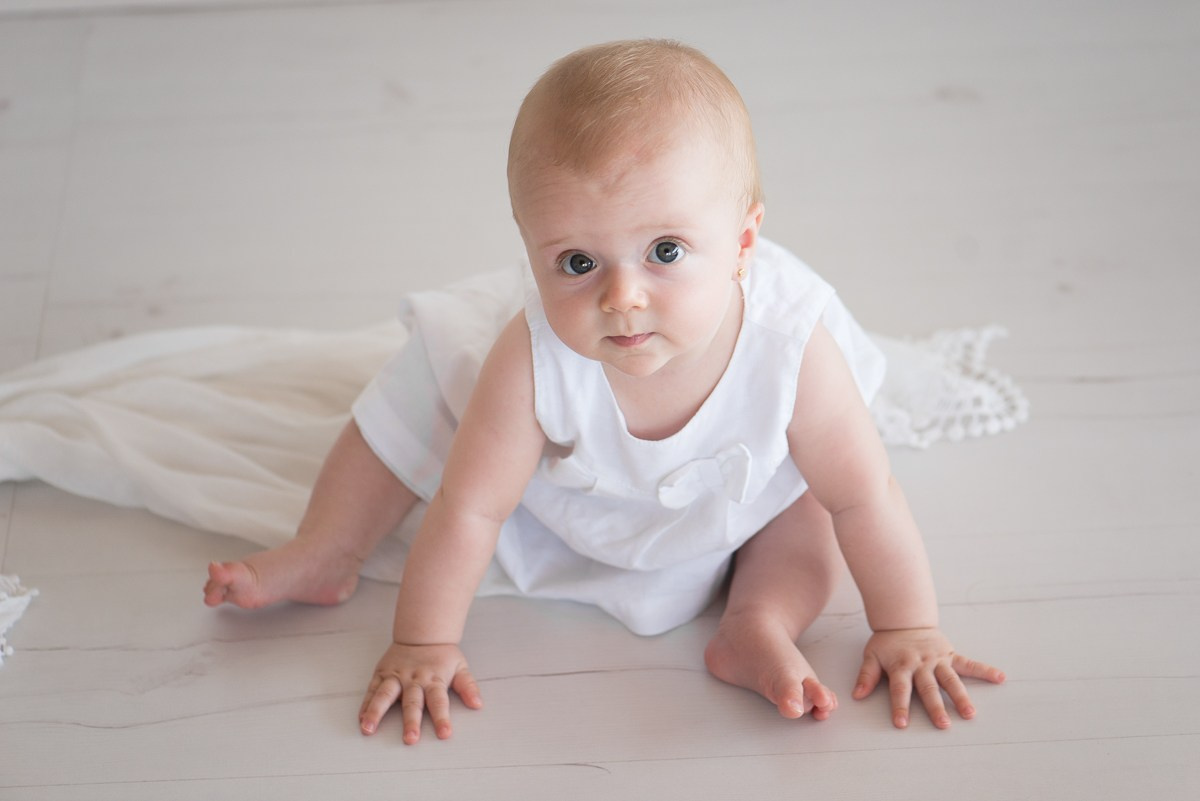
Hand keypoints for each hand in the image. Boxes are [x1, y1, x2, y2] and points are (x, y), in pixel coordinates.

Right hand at [359, 642, 482, 742]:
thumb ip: (468, 687)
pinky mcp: (382, 673)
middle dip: (411, 721)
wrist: (422, 633)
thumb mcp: (460, 667)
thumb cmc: (442, 656)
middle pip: (412, 702)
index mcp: (434, 680)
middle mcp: (413, 679)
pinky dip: (366, 705)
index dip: (442, 718)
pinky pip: (372, 690)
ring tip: (368, 729)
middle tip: (410, 739)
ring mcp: (395, 676)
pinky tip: (361, 719)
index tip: (444, 734)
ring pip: (385, 695)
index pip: (439, 701)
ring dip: (376, 712)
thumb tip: (478, 705)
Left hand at [852, 627, 1004, 728]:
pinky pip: (969, 663)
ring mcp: (937, 659)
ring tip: (969, 713)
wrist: (904, 618)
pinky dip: (985, 670)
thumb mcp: (872, 656)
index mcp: (901, 666)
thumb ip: (866, 676)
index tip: (901, 724)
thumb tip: (856, 695)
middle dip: (935, 707)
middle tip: (943, 725)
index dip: (900, 706)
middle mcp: (921, 664)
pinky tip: (1000, 678)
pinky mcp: (950, 654)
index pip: (900, 689)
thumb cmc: (887, 642)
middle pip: (928, 688)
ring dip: (960, 697)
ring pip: (950, 680)